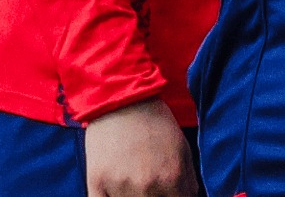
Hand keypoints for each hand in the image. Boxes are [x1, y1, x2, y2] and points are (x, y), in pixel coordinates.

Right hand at [82, 100, 196, 196]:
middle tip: (151, 184)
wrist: (121, 96)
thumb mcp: (183, 148)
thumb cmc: (154, 121)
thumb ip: (188, 180)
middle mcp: (146, 186)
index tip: (170, 192)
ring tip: (134, 182)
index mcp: (172, 178)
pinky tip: (115, 191)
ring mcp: (119, 186)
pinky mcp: (96, 182)